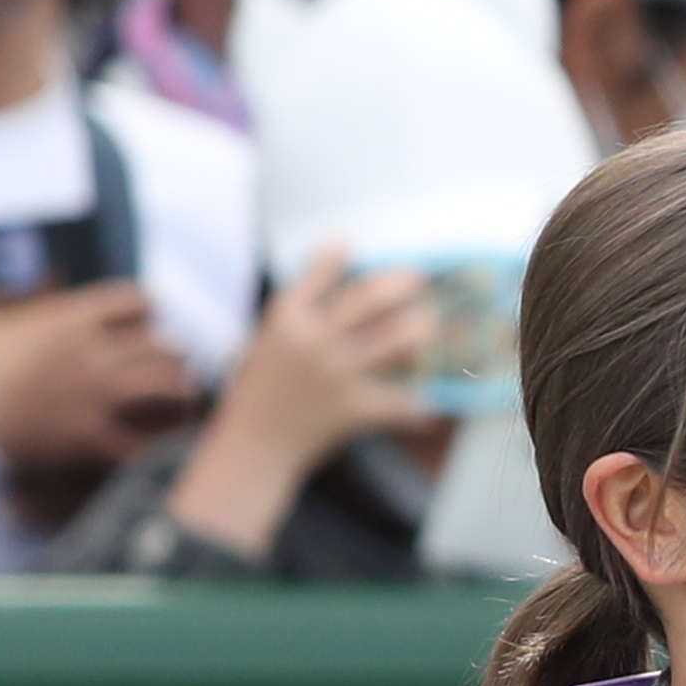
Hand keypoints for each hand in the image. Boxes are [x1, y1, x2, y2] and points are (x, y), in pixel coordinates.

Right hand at [0, 280, 197, 475]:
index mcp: (65, 322)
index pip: (133, 299)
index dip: (146, 308)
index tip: (146, 320)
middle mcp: (89, 354)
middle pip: (161, 344)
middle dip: (172, 355)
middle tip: (172, 365)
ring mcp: (94, 396)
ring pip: (167, 384)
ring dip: (179, 391)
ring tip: (182, 398)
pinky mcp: (90, 438)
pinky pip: (146, 441)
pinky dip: (163, 444)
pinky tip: (169, 444)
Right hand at [165, 250, 432, 558]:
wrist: (254, 443)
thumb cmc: (264, 387)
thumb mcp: (269, 339)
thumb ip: (300, 309)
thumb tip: (338, 267)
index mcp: (285, 318)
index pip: (319, 273)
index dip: (340, 254)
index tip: (356, 241)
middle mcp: (311, 339)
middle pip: (368, 298)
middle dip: (401, 284)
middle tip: (419, 279)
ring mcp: (334, 372)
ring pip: (394, 339)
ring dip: (419, 328)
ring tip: (428, 324)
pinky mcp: (353, 407)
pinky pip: (399, 400)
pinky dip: (418, 404)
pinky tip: (430, 403)